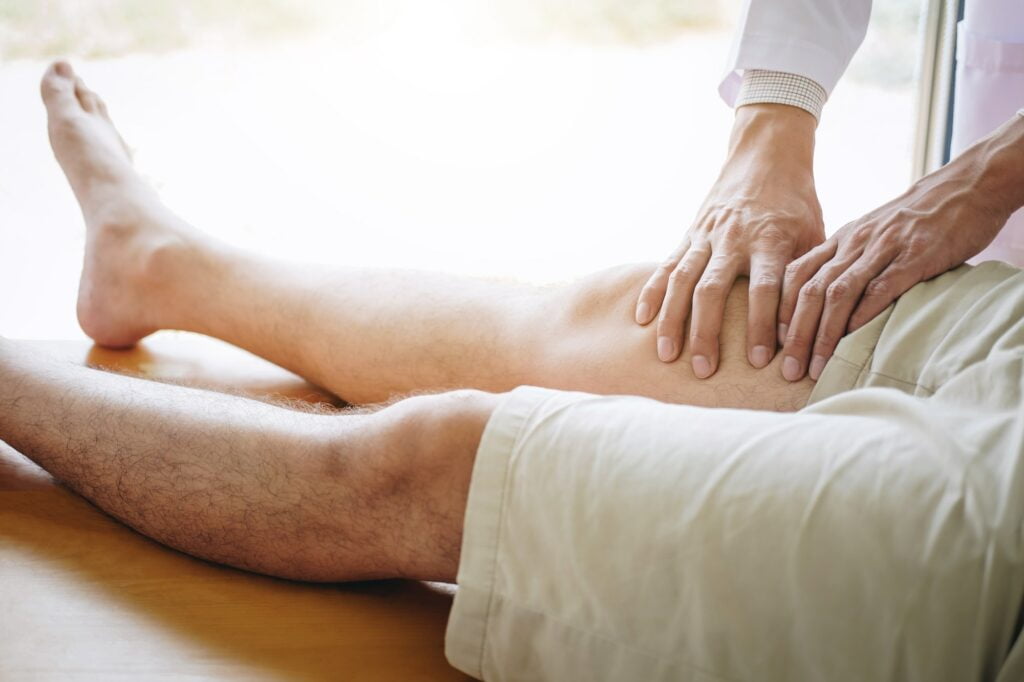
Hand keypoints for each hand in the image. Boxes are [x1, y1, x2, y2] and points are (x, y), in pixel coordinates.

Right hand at [635, 104, 823, 377]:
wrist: (765, 156)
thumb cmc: (797, 204)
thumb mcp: (814, 234)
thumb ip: (809, 276)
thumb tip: (816, 327)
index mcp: (770, 239)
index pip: (764, 289)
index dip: (763, 326)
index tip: (761, 362)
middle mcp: (733, 238)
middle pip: (712, 290)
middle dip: (706, 333)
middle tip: (704, 371)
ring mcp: (705, 236)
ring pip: (682, 281)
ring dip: (672, 320)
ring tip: (666, 356)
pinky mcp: (688, 235)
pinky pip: (665, 266)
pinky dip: (652, 293)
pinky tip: (641, 319)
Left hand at [778, 114, 1023, 381]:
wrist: (966, 185)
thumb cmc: (918, 217)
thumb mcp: (873, 232)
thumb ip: (852, 260)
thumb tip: (831, 299)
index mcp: (842, 239)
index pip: (796, 274)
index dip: (781, 310)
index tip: (773, 342)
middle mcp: (854, 243)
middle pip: (810, 291)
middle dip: (795, 334)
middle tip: (786, 369)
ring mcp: (883, 249)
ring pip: (838, 293)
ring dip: (822, 334)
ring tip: (815, 366)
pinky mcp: (914, 256)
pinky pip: (880, 288)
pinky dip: (862, 315)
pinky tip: (851, 340)